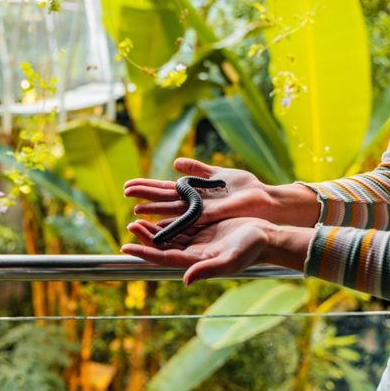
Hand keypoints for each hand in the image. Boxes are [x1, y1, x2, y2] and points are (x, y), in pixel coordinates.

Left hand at [122, 218, 311, 284]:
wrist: (267, 238)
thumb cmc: (251, 250)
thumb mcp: (230, 260)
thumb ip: (207, 270)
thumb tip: (185, 280)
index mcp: (196, 261)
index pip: (163, 257)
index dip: (144, 252)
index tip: (126, 247)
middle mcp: (193, 253)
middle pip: (162, 246)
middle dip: (144, 238)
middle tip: (130, 226)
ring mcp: (198, 242)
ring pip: (169, 236)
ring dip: (153, 229)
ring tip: (136, 219)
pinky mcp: (204, 230)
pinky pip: (180, 226)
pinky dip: (167, 222)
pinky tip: (157, 214)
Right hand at [124, 158, 270, 224]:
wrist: (266, 199)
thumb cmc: (245, 188)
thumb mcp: (217, 173)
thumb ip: (196, 169)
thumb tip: (175, 163)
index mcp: (194, 195)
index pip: (164, 191)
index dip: (146, 189)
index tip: (128, 186)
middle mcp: (193, 207)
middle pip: (162, 203)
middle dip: (143, 199)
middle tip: (123, 194)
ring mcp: (201, 214)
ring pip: (170, 214)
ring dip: (153, 214)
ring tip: (133, 216)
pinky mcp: (211, 218)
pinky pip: (186, 221)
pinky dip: (171, 225)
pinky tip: (158, 227)